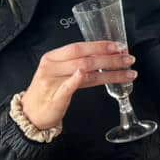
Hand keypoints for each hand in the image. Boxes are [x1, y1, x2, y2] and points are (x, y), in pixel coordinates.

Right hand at [19, 41, 135, 131]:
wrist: (31, 114)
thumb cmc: (48, 92)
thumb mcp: (61, 73)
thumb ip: (78, 64)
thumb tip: (105, 56)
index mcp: (53, 58)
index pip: (78, 47)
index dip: (99, 46)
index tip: (118, 46)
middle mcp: (52, 67)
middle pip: (85, 59)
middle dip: (110, 58)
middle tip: (128, 59)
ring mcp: (52, 82)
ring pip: (84, 71)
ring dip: (109, 71)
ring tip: (128, 72)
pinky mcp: (55, 98)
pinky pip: (69, 87)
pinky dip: (80, 79)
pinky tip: (96, 76)